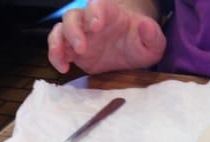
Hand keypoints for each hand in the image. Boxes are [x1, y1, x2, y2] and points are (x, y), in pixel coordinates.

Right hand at [48, 0, 165, 73]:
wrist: (133, 51)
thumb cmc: (142, 42)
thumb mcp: (154, 42)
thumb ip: (152, 35)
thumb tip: (146, 27)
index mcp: (110, 13)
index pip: (97, 5)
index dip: (94, 12)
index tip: (95, 25)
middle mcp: (90, 21)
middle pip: (72, 16)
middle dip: (73, 30)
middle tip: (80, 47)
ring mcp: (80, 35)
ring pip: (60, 30)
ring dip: (58, 43)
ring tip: (65, 58)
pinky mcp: (74, 51)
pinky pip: (58, 49)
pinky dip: (56, 57)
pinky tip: (63, 68)